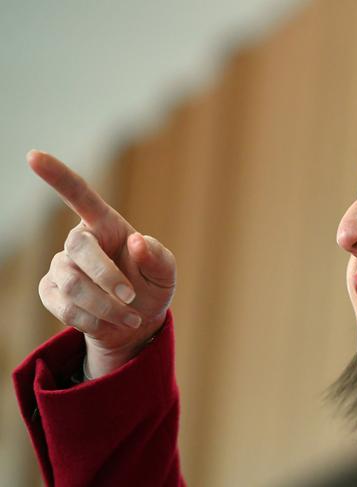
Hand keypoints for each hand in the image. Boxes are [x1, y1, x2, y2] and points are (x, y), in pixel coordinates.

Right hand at [30, 150, 175, 378]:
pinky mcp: (51, 292)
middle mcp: (80, 241)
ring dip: (105, 306)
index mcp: (106, 224)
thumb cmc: (151, 286)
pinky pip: (64, 307)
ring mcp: (61, 266)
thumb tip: (137, 241)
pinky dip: (91, 320)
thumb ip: (157, 256)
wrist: (136, 321)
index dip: (57, 176)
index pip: (79, 195)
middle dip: (107, 277)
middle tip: (131, 298)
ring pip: (73, 284)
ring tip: (131, 317)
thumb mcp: (165, 273)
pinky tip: (107, 322)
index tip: (33, 155)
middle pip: (79, 249)